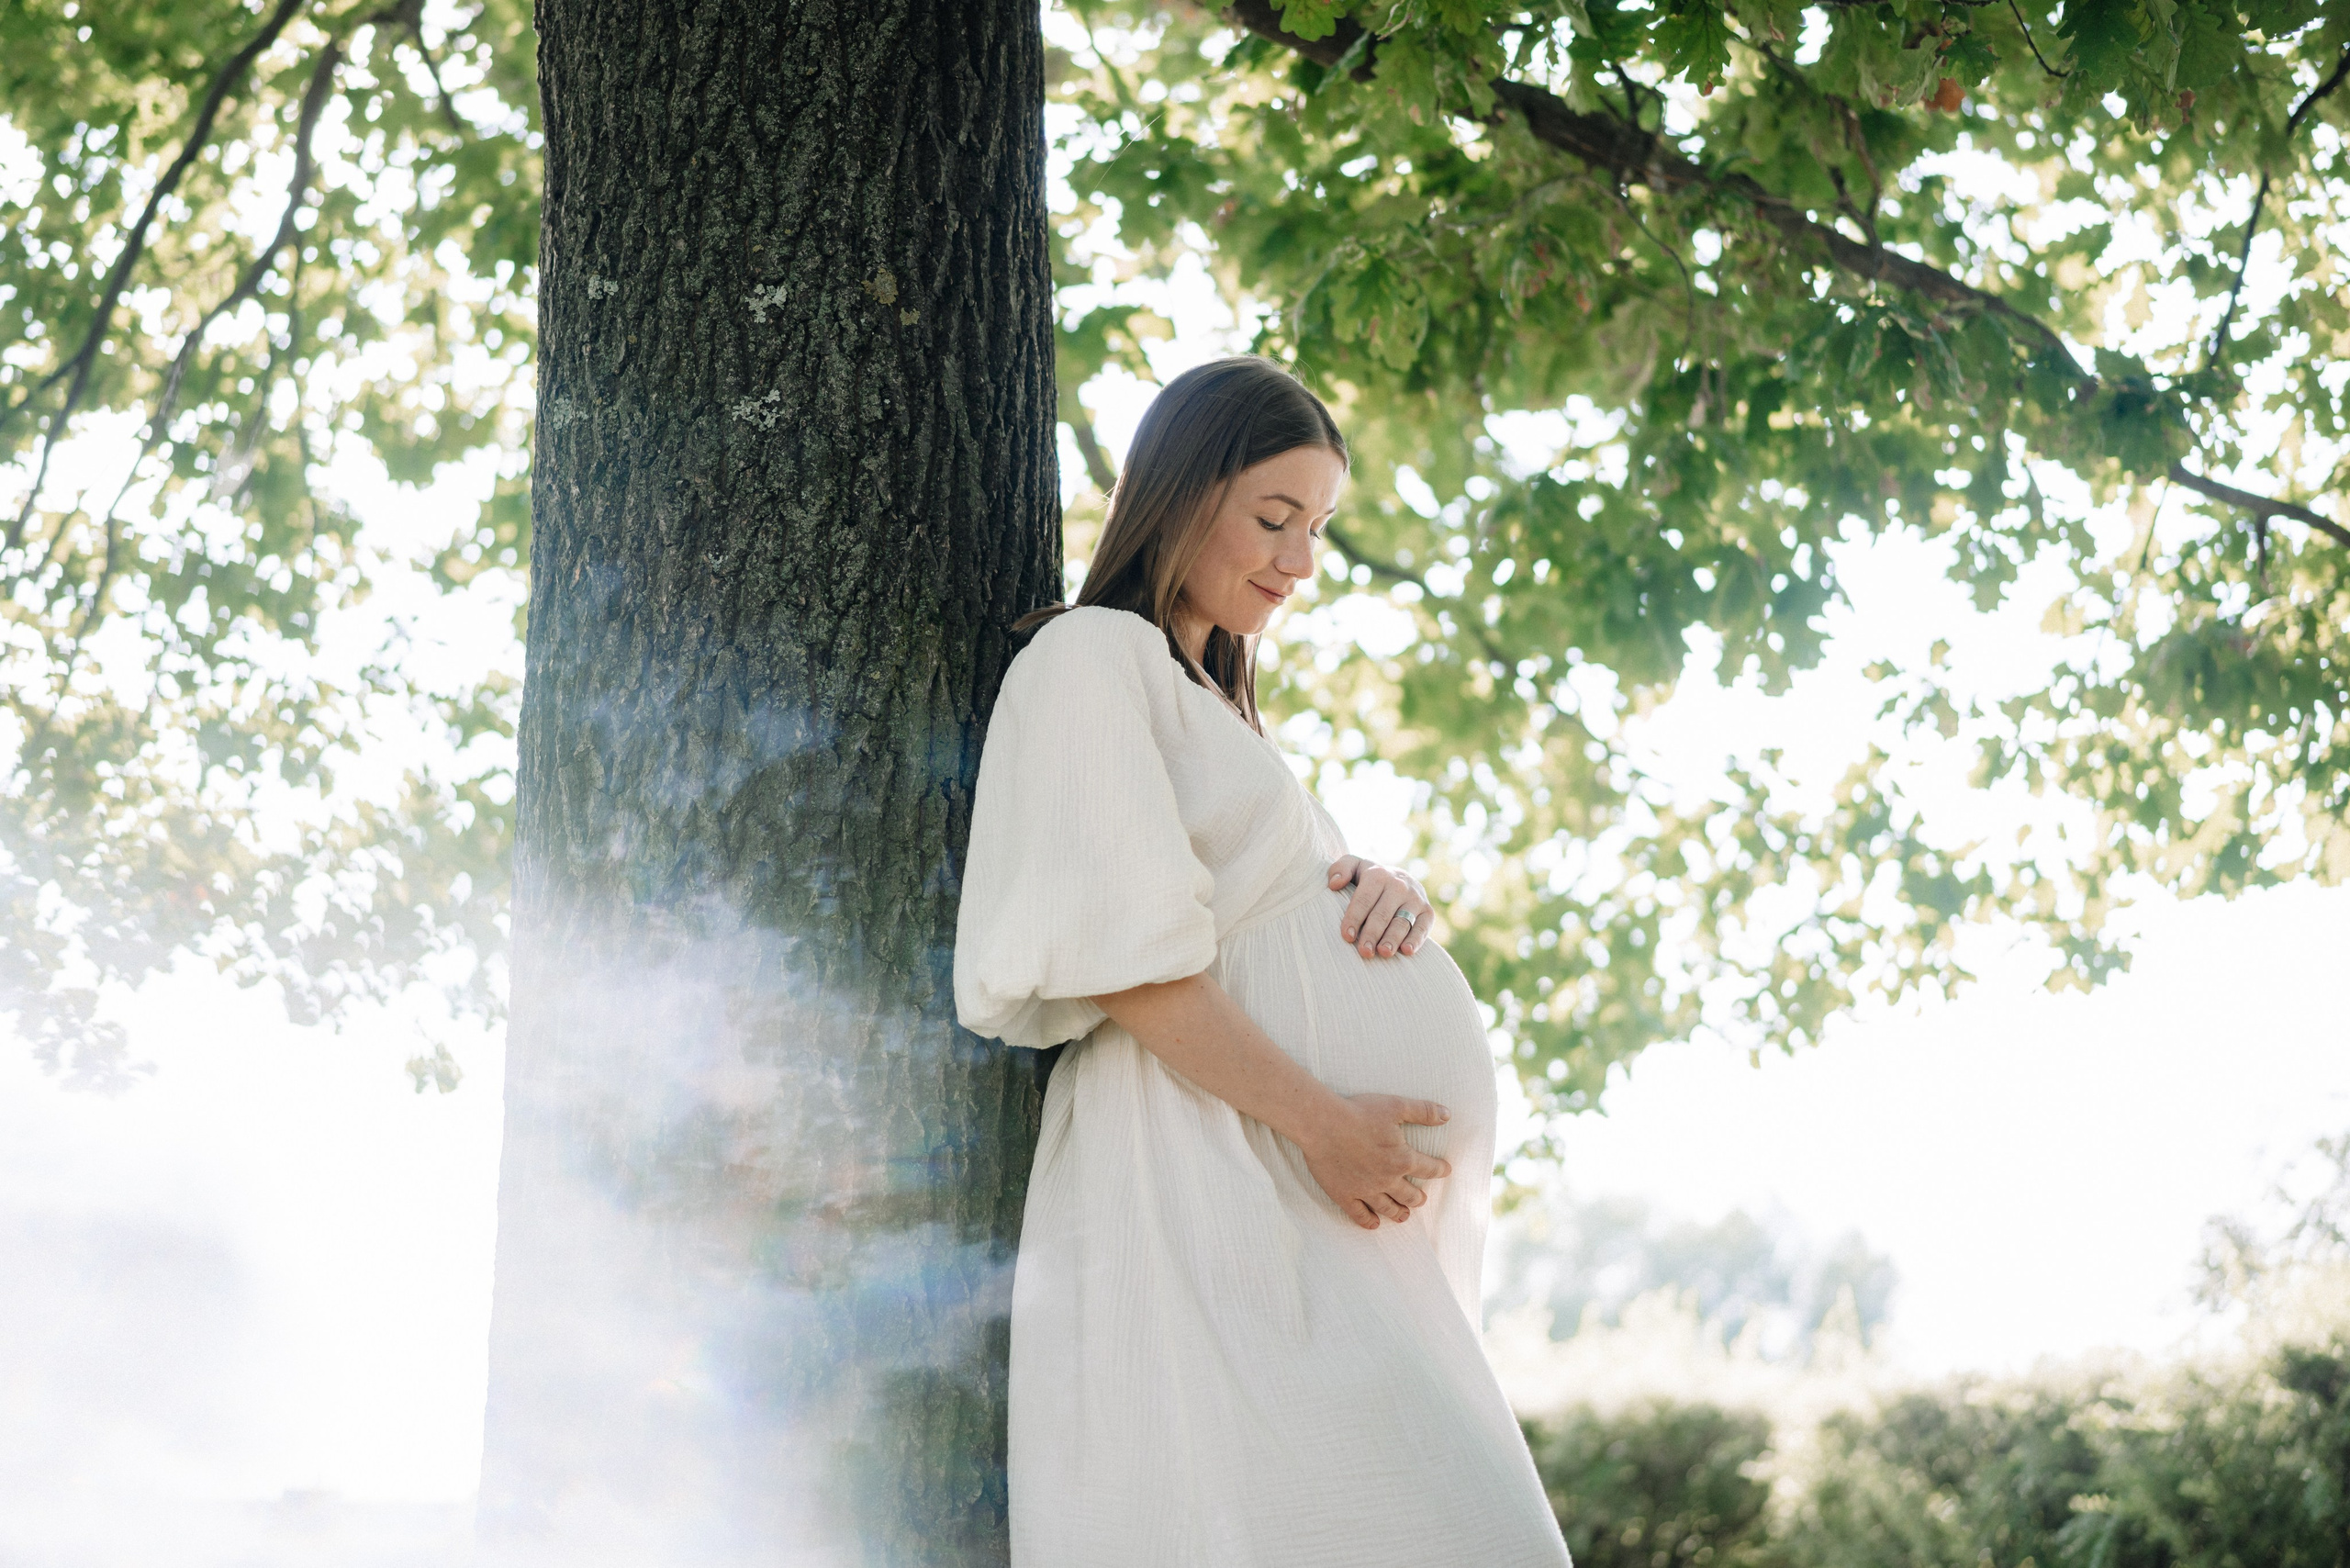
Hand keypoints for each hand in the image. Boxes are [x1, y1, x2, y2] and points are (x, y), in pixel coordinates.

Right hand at [1297, 1093, 1453, 1228]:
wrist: (1322, 1124)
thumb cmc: (1359, 1112)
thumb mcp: (1396, 1106)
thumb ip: (1423, 1111)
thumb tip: (1447, 1115)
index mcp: (1402, 1159)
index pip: (1428, 1169)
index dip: (1440, 1169)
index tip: (1445, 1170)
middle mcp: (1387, 1180)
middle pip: (1409, 1195)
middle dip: (1418, 1197)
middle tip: (1421, 1198)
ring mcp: (1365, 1190)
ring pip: (1387, 1208)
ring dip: (1399, 1213)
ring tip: (1404, 1216)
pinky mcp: (1344, 1195)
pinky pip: (1359, 1214)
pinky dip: (1369, 1221)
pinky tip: (1374, 1224)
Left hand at [1327, 855, 1433, 958]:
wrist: (1400, 879)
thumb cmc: (1369, 879)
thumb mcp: (1354, 867)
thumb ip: (1341, 868)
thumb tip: (1334, 884)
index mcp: (1378, 875)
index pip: (1364, 899)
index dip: (1354, 918)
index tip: (1347, 936)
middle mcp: (1399, 885)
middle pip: (1382, 913)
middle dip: (1372, 933)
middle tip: (1364, 951)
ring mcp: (1415, 899)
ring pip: (1402, 922)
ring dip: (1392, 938)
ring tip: (1383, 952)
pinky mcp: (1427, 912)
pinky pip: (1423, 927)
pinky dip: (1416, 939)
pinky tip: (1407, 951)